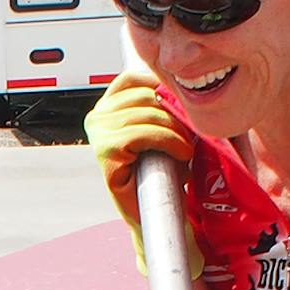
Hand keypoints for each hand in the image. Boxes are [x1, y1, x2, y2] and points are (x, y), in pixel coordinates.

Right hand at [84, 72, 199, 276]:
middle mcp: (97, 117)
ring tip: (187, 147)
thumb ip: (162, 102)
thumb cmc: (162, 168)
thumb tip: (180, 82)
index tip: (181, 106)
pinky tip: (182, 154)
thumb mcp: (161, 126)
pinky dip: (169, 141)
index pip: (132, 78)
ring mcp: (98, 134)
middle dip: (174, 112)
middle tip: (192, 133)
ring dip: (176, 130)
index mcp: (107, 107)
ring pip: (147, 113)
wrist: (154, 210)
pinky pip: (143, 133)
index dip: (160, 85)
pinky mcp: (106, 153)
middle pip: (144, 95)